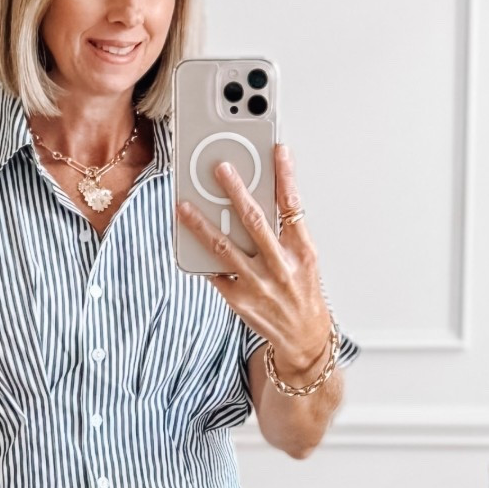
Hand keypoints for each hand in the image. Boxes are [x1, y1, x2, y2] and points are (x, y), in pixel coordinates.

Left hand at [176, 144, 328, 371]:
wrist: (303, 337)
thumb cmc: (302, 290)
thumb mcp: (305, 258)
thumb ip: (286, 229)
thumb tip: (263, 195)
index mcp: (302, 251)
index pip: (294, 206)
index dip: (286, 176)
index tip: (277, 150)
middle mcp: (280, 267)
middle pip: (254, 221)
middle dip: (235, 191)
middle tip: (219, 168)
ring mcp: (257, 285)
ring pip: (224, 248)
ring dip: (201, 224)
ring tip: (184, 206)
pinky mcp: (238, 300)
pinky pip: (214, 273)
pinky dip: (199, 255)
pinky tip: (184, 238)